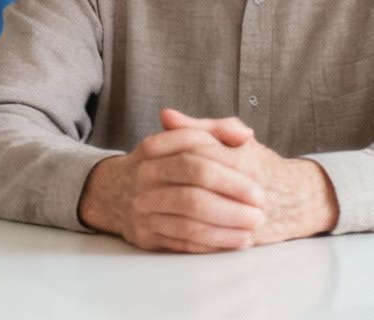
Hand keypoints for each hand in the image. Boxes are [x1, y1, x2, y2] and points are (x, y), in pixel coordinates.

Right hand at [77, 116, 267, 252]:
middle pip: (194, 186)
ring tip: (252, 227)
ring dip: (227, 225)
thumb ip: (215, 130)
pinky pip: (183, 242)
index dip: (230, 168)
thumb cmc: (163, 165)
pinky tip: (235, 241)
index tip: (257, 182)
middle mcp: (144, 176)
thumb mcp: (181, 140)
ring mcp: (142, 207)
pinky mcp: (145, 235)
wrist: (114, 192)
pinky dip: (213, 243)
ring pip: (190, 219)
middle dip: (232, 198)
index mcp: (154, 148)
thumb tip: (243, 133)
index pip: (196, 152)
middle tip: (260, 208)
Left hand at [158, 110, 338, 244]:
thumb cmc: (259, 165)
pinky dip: (184, 237)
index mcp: (242, 159)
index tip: (144, 157)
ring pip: (199, 219)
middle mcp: (247, 187)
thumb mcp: (232, 140)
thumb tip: (165, 116)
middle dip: (163, 192)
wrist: (297, 198)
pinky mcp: (247, 238)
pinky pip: (210, 241)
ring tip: (145, 209)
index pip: (196, 156)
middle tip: (138, 191)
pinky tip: (165, 229)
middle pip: (194, 192)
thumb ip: (199, 129)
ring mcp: (248, 215)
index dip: (167, 158)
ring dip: (167, 214)